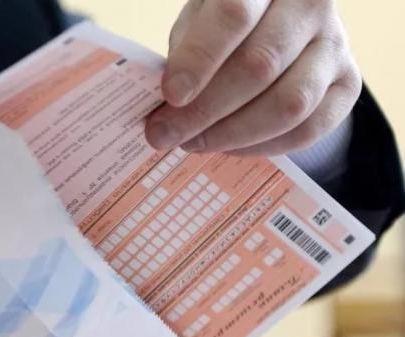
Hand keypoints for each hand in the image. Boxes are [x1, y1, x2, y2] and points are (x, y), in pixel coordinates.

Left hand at [146, 0, 361, 155]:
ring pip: (289, 103)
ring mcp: (336, 44)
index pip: (234, 14)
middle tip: (164, 133)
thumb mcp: (198, 19)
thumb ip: (186, 52)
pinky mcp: (347, 83)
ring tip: (192, 142)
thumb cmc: (225, 25)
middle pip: (260, 65)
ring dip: (232, 133)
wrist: (280, 24)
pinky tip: (228, 146)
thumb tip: (167, 105)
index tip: (170, 95)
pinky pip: (310, 128)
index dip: (199, 59)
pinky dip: (263, 146)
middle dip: (204, 109)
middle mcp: (310, 5)